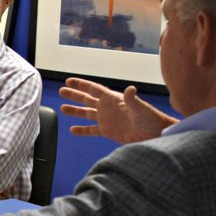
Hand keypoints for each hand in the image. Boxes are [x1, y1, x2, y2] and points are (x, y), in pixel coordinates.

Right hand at [59, 77, 177, 143]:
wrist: (154, 134)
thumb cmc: (150, 118)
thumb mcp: (140, 108)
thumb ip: (132, 99)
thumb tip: (130, 89)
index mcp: (113, 99)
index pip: (93, 89)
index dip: (81, 84)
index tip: (69, 81)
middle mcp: (108, 108)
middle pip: (87, 99)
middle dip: (74, 95)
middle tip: (61, 91)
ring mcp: (107, 120)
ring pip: (86, 114)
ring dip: (75, 111)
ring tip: (62, 109)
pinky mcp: (108, 132)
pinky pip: (91, 130)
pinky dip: (82, 130)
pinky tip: (73, 130)